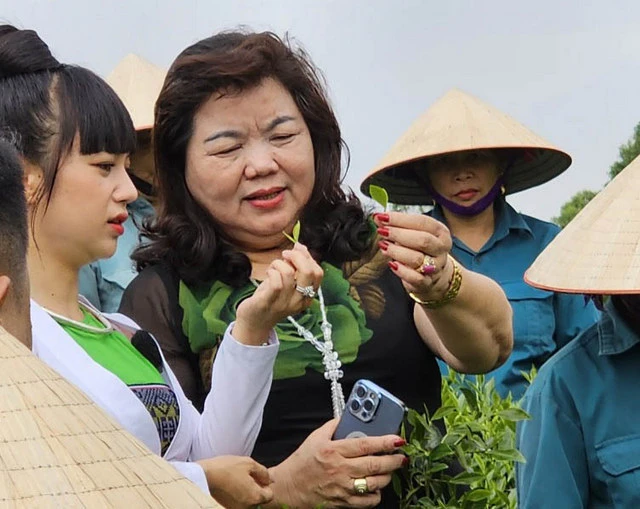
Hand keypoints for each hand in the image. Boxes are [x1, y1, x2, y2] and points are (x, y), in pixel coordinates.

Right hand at [196, 455, 272, 508]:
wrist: (203, 476)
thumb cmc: (225, 468)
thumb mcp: (248, 463)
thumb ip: (263, 472)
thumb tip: (269, 479)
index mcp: (255, 496)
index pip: (270, 495)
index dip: (265, 484)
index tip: (258, 478)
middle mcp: (247, 507)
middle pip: (258, 499)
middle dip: (255, 488)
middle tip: (245, 476)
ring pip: (247, 501)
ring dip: (245, 492)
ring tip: (235, 480)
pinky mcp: (227, 508)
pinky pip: (237, 502)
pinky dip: (236, 496)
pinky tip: (229, 486)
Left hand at [234, 243, 322, 344]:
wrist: (254, 323)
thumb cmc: (271, 298)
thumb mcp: (287, 283)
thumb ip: (296, 266)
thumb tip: (299, 246)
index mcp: (307, 297)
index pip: (318, 273)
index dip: (308, 257)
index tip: (296, 250)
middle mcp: (299, 302)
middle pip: (309, 272)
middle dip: (297, 256)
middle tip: (285, 254)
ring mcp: (284, 304)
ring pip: (289, 274)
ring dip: (279, 263)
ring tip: (273, 267)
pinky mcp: (267, 303)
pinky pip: (276, 283)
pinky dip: (272, 272)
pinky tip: (268, 273)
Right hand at [268, 419, 405, 507]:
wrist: (288, 489)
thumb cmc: (301, 463)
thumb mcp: (315, 438)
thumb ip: (333, 426)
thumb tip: (349, 418)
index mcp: (333, 451)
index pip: (364, 445)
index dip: (384, 442)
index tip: (397, 440)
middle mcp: (340, 470)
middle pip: (374, 465)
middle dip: (393, 460)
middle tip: (401, 456)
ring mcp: (342, 488)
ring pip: (374, 484)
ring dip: (387, 476)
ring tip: (390, 469)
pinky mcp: (343, 502)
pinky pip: (367, 502)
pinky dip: (376, 495)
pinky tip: (376, 487)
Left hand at [374, 212, 453, 301]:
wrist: (432, 274)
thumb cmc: (420, 249)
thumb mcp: (413, 233)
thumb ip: (397, 225)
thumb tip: (378, 218)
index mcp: (440, 232)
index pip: (422, 222)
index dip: (400, 219)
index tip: (382, 217)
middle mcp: (441, 249)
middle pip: (422, 240)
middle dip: (398, 234)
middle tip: (382, 231)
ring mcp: (436, 267)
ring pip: (417, 258)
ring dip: (397, 251)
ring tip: (384, 246)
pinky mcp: (427, 282)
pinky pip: (415, 278)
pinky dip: (401, 271)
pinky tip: (392, 264)